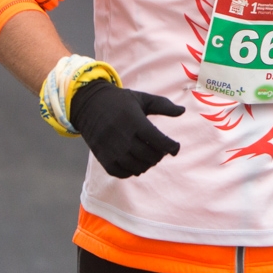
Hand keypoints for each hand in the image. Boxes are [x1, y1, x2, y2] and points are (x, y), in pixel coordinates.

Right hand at [68, 79, 183, 177]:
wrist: (89, 104)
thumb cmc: (120, 101)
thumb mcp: (141, 98)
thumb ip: (163, 105)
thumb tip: (183, 111)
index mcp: (135, 121)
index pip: (159, 141)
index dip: (172, 147)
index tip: (175, 147)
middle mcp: (123, 137)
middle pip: (150, 156)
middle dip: (160, 155)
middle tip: (160, 150)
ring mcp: (112, 149)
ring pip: (138, 167)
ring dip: (147, 164)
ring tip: (149, 156)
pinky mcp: (103, 158)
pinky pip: (122, 173)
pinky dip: (132, 171)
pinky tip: (135, 162)